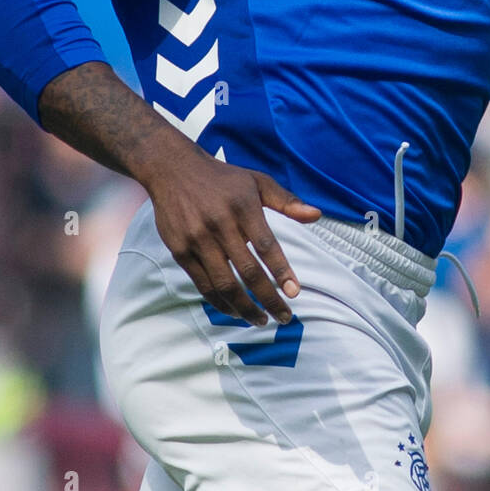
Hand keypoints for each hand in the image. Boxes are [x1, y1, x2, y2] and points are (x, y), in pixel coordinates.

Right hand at [146, 146, 321, 325]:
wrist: (173, 169)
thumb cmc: (222, 178)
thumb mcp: (257, 181)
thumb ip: (286, 201)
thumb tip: (316, 215)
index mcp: (243, 206)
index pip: (266, 246)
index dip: (281, 271)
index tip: (295, 292)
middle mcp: (220, 224)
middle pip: (248, 271)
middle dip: (268, 299)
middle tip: (284, 316)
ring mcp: (198, 239)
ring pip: (224, 284)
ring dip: (245, 307)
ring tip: (260, 320)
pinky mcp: (180, 250)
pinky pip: (202, 284)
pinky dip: (220, 302)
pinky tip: (234, 310)